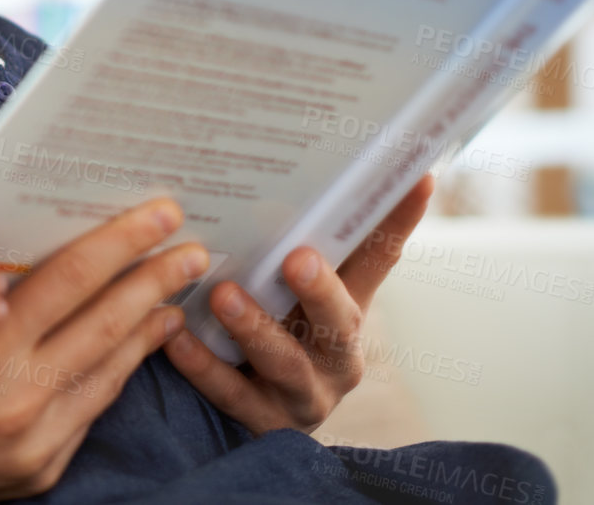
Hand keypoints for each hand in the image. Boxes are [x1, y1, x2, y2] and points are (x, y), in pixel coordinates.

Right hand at [0, 193, 203, 502]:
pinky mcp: (39, 470)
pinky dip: (117, 371)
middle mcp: (16, 397)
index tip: (160, 213)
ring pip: (110, 370)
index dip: (121, 241)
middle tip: (194, 244)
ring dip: (149, 325)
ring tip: (179, 290)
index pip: (71, 279)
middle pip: (107, 323)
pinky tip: (137, 343)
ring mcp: (33, 441)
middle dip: (156, 278)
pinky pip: (90, 409)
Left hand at [163, 173, 434, 434]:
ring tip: (223, 295)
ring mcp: (301, 394)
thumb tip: (316, 169)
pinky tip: (176, 338)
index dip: (399, 220)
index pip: (379, 259)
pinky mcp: (261, 423)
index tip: (417, 175)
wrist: (257, 413)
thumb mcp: (300, 291)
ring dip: (254, 328)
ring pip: (284, 363)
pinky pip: (231, 395)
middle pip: (339, 324)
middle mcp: (336, 357)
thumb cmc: (277, 332)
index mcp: (349, 313)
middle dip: (320, 291)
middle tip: (297, 258)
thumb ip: (309, 243)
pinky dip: (204, 366)